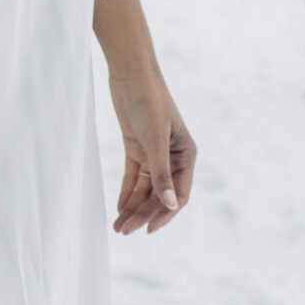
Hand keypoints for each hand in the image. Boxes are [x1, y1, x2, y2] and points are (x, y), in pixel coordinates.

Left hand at [110, 70, 196, 235]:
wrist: (131, 74)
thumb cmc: (150, 101)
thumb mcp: (155, 141)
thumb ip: (161, 174)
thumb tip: (170, 205)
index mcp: (186, 155)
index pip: (178, 193)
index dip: (165, 214)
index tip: (149, 229)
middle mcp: (172, 157)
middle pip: (158, 194)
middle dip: (142, 214)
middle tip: (125, 231)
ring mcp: (154, 153)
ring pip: (144, 188)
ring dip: (132, 207)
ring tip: (118, 226)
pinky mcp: (137, 147)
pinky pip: (133, 177)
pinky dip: (126, 192)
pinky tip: (118, 208)